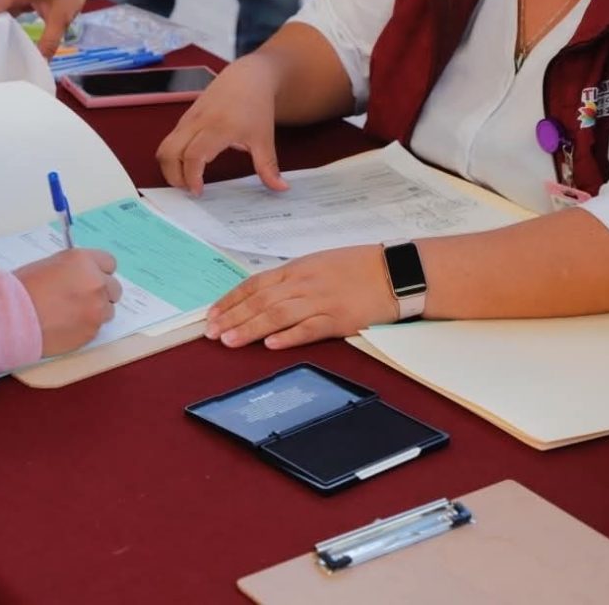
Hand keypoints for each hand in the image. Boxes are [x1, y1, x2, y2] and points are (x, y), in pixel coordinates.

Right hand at [15, 248, 121, 355]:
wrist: (10, 317)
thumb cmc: (21, 289)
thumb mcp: (49, 265)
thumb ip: (73, 269)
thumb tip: (81, 277)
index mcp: (83, 261)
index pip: (109, 263)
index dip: (100, 272)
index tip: (93, 278)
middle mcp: (95, 282)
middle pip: (114, 288)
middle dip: (101, 293)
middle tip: (82, 300)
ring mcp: (96, 308)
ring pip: (108, 310)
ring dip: (94, 312)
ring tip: (70, 315)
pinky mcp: (92, 331)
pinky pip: (96, 328)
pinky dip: (85, 328)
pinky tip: (65, 326)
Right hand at [156, 55, 288, 195]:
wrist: (248, 77)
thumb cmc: (256, 106)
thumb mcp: (264, 138)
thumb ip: (268, 166)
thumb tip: (280, 188)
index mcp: (219, 127)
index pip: (194, 155)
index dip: (192, 176)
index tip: (199, 191)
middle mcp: (198, 122)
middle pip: (170, 152)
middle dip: (174, 175)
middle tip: (188, 189)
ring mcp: (188, 119)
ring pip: (165, 147)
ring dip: (170, 167)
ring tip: (186, 180)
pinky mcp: (184, 119)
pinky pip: (169, 140)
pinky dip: (172, 157)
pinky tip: (187, 166)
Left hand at [204, 245, 397, 349]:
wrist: (396, 271)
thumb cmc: (358, 267)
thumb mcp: (319, 264)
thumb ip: (291, 279)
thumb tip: (263, 294)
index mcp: (297, 269)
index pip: (255, 284)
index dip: (231, 300)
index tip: (212, 315)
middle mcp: (304, 283)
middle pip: (261, 301)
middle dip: (233, 317)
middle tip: (212, 333)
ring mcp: (321, 301)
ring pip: (278, 315)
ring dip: (251, 329)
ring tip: (230, 341)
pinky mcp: (339, 319)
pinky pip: (309, 328)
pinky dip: (289, 337)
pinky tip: (271, 344)